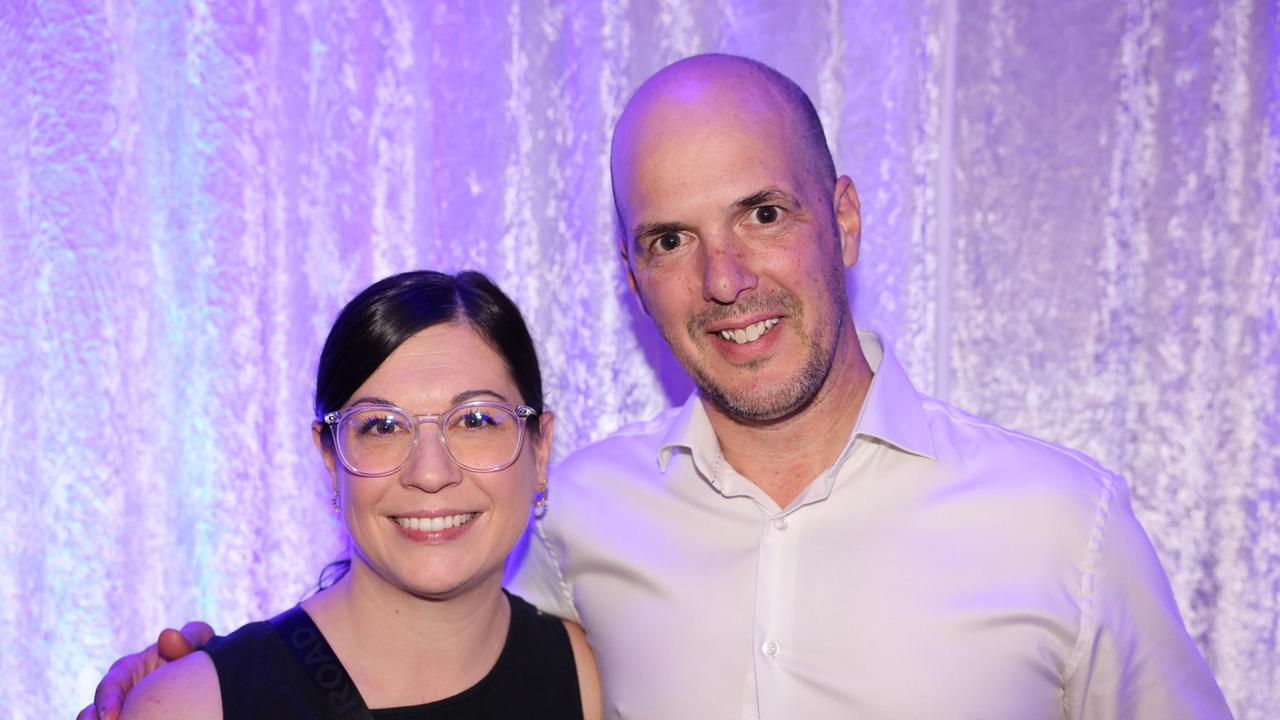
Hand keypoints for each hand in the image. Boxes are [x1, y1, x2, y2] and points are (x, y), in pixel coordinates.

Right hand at [76, 622, 214, 719]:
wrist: (214, 680)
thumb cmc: (203, 656)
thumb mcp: (200, 642)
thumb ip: (189, 637)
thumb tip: (167, 637)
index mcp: (131, 670)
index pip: (112, 684)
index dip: (107, 700)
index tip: (109, 717)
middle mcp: (122, 695)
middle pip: (96, 713)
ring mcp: (127, 712)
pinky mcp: (137, 718)